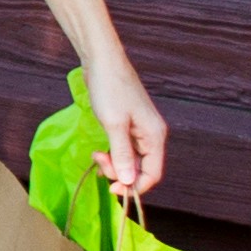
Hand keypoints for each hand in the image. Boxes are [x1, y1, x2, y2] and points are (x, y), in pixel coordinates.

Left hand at [81, 51, 167, 200]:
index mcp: (154, 136)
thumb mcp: (114, 124)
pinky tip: (99, 151)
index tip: (112, 189)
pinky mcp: (128, 124)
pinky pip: (124, 149)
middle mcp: (151, 135)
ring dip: (114, 163)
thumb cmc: (109, 89)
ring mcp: (140, 129)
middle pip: (141, 168)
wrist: (102, 61)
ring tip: (96, 155)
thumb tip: (128, 182)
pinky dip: (112, 153)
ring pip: (131, 159)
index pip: (153, 174)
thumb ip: (121, 154)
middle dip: (120, 172)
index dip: (135, 187)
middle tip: (98, 162)